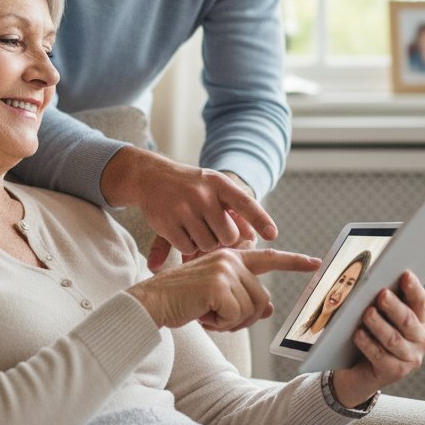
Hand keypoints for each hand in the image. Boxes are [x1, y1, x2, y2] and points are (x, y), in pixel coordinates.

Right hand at [99, 146, 276, 270]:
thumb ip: (235, 209)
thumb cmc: (191, 185)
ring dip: (204, 243)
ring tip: (195, 227)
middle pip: (228, 235)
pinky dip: (187, 246)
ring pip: (207, 245)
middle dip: (223, 238)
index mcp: (218, 183)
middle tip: (213, 229)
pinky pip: (187, 248)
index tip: (272, 235)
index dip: (260, 220)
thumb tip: (252, 237)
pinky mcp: (166, 223)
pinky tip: (181, 232)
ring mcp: (182, 208)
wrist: (152, 176)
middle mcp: (201, 194)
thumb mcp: (214, 188)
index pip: (245, 203)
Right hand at [127, 247, 319, 332]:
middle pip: (262, 299)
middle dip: (242, 317)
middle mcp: (231, 258)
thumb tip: (268, 310)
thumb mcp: (217, 299)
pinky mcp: (219, 284)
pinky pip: (236, 316)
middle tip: (215, 315)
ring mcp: (225, 269)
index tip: (316, 263)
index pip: (269, 258)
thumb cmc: (183, 300)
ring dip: (230, 322)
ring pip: (251, 310)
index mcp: (231, 257)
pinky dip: (220, 324)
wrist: (152, 301)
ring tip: (206, 312)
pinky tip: (202, 314)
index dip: (294, 262)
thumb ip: (243, 299)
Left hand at [330, 271, 424, 407]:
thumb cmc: (370, 333)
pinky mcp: (395, 372)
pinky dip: (368, 344)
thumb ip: (378, 297)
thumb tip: (363, 275)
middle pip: (407, 320)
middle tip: (381, 294)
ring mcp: (410, 358)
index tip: (405, 274)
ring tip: (367, 313)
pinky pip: (381, 356)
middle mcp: (420, 339)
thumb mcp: (378, 313)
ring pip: (394, 339)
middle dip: (394, 306)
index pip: (419, 301)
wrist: (360, 370)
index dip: (413, 288)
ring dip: (379, 325)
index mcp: (419, 319)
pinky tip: (358, 334)